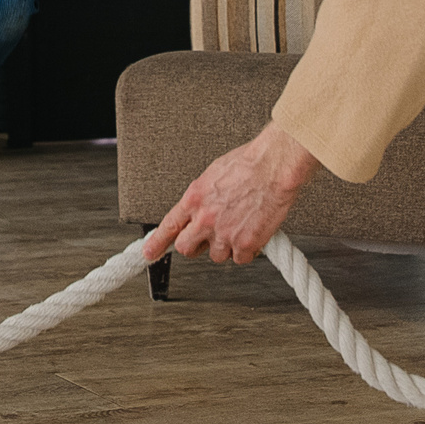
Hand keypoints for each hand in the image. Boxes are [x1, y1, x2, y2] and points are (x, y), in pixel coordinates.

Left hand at [143, 121, 318, 264]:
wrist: (274, 166)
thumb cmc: (249, 164)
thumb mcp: (212, 175)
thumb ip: (201, 197)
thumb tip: (197, 209)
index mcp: (194, 199)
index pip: (169, 226)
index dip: (157, 243)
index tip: (149, 253)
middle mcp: (206, 219)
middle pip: (186, 248)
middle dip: (194, 246)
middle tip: (206, 239)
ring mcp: (225, 234)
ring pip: (216, 256)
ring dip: (225, 246)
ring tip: (239, 225)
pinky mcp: (246, 244)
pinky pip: (240, 259)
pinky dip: (247, 250)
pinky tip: (253, 232)